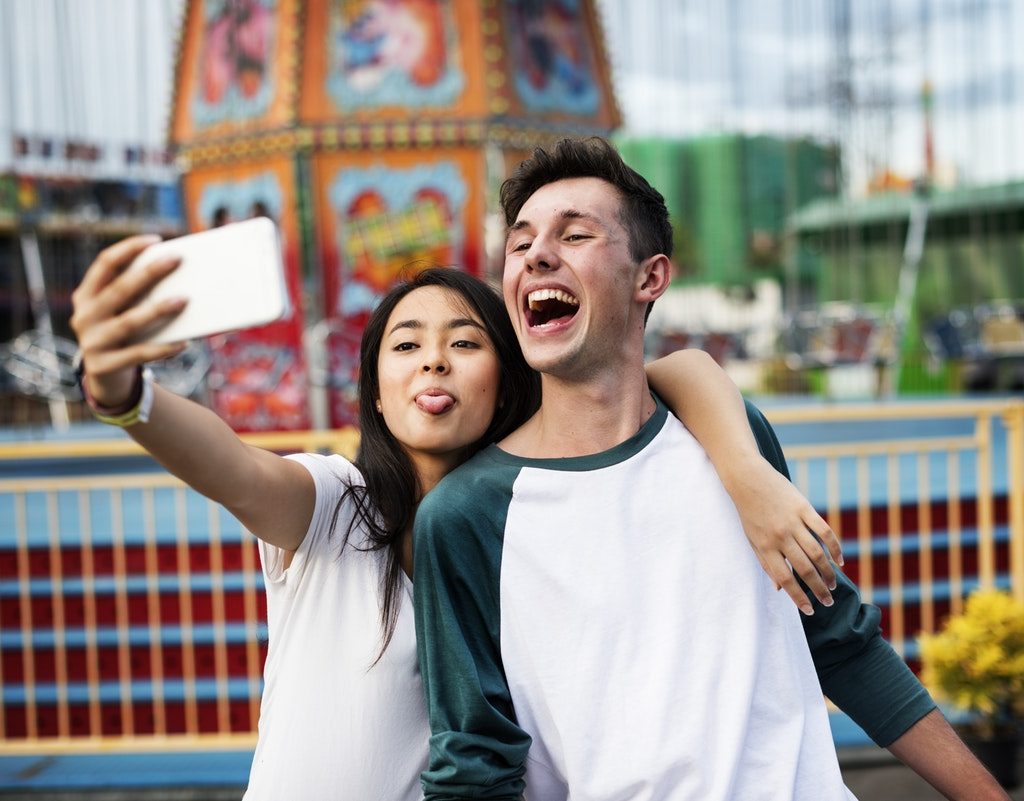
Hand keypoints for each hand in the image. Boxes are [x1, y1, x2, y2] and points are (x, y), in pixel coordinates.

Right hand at [70, 235, 187, 406]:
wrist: (105, 377)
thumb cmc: (123, 334)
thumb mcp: (121, 312)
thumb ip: (138, 296)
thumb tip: (183, 279)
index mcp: (86, 295)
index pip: (104, 264)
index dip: (128, 249)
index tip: (155, 240)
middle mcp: (84, 316)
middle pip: (119, 289)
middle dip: (149, 272)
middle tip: (176, 259)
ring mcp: (91, 342)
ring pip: (129, 322)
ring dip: (158, 309)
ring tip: (184, 300)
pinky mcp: (103, 366)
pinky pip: (139, 354)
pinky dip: (163, 348)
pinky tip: (184, 343)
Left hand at [720, 453, 842, 614]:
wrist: (747, 479)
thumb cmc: (749, 512)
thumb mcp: (751, 539)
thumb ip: (765, 562)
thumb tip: (778, 588)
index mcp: (764, 546)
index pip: (785, 578)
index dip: (798, 597)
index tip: (809, 610)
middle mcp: (779, 536)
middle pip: (804, 569)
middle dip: (818, 589)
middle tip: (828, 601)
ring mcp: (793, 522)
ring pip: (817, 553)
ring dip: (828, 572)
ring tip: (833, 584)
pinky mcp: (804, 508)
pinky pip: (823, 531)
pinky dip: (834, 547)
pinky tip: (839, 561)